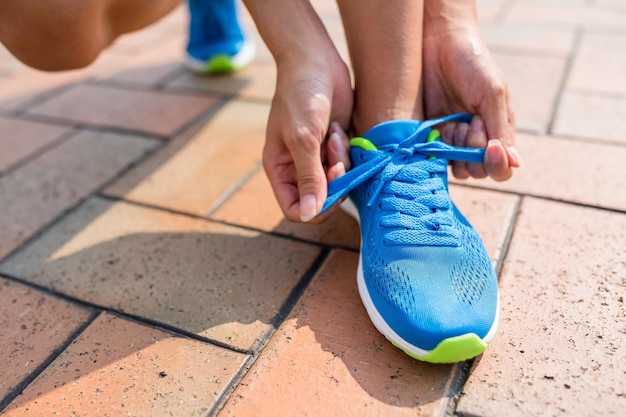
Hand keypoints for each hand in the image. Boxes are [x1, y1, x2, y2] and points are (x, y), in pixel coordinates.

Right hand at [263, 53, 352, 222]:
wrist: (316, 61)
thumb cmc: (301, 96)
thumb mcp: (303, 139)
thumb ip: (309, 177)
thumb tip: (308, 214)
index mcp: (280, 169)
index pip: (295, 209)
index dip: (315, 208)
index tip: (331, 193)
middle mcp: (298, 167)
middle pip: (322, 198)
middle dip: (333, 182)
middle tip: (336, 160)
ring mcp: (318, 157)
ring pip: (338, 182)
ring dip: (340, 161)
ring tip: (333, 134)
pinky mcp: (335, 146)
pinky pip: (349, 164)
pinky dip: (347, 149)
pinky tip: (337, 128)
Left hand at [423, 5, 522, 180]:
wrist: (438, 42)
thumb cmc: (473, 63)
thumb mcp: (493, 93)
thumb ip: (501, 128)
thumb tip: (516, 163)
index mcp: (498, 130)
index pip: (502, 167)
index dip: (496, 165)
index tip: (490, 146)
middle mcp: (476, 140)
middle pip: (478, 171)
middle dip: (473, 152)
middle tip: (468, 123)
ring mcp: (451, 139)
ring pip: (455, 168)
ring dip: (454, 152)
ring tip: (452, 124)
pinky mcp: (429, 135)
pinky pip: (433, 157)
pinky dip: (435, 149)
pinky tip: (438, 127)